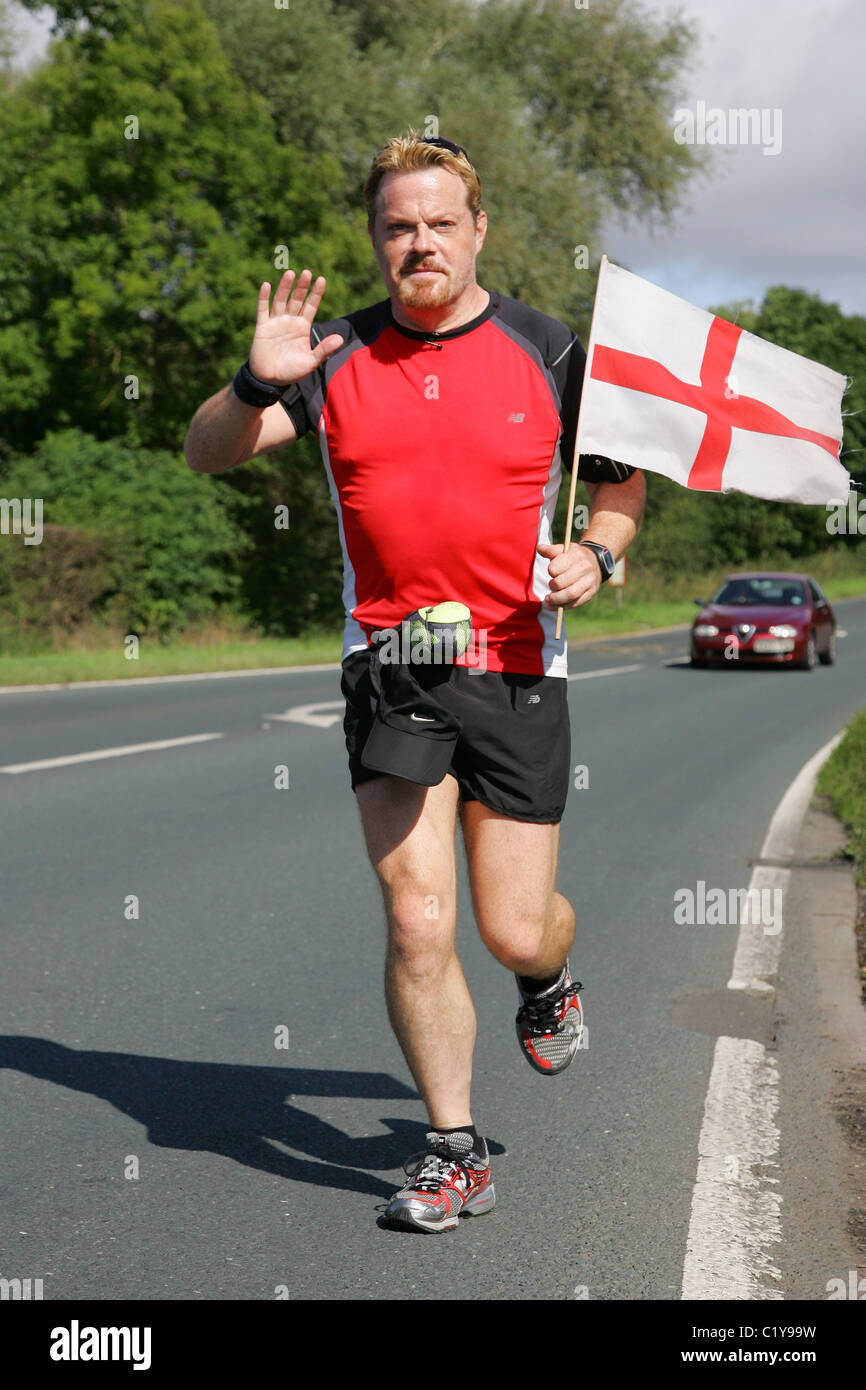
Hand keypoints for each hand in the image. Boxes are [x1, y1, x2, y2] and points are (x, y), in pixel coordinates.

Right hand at [249, 269, 343, 385]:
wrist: (270, 379)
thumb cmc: (292, 371)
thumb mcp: (311, 362)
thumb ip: (324, 350)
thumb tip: (340, 339)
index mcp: (303, 327)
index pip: (311, 306)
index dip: (316, 293)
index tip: (321, 279)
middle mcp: (290, 321)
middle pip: (297, 299)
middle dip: (302, 286)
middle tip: (307, 272)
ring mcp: (276, 322)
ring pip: (281, 300)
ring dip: (285, 287)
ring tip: (290, 273)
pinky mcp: (262, 327)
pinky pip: (263, 309)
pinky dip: (264, 297)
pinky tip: (267, 285)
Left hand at [537, 541, 601, 609]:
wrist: (596, 562)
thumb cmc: (575, 557)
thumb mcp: (565, 549)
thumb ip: (551, 550)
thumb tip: (539, 548)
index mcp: (576, 555)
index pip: (555, 568)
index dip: (550, 571)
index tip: (551, 571)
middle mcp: (585, 568)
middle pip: (561, 583)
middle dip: (552, 586)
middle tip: (550, 585)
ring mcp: (589, 582)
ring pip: (570, 595)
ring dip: (556, 600)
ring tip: (548, 600)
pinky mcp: (591, 593)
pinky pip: (575, 603)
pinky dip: (563, 606)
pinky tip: (553, 606)